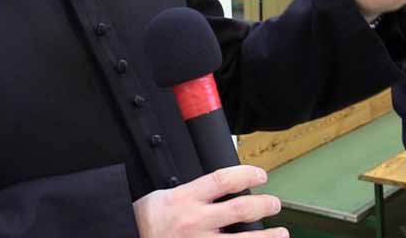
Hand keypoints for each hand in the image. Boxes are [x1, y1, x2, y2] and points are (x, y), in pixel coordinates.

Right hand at [133, 165, 288, 237]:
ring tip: (281, 234)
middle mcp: (194, 222)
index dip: (247, 175)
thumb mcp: (164, 196)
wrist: (124, 237)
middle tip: (274, 204)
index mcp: (184, 198)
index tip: (261, 175)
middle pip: (240, 209)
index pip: (223, 180)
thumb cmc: (142, 221)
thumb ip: (191, 193)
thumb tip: (219, 189)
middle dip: (264, 206)